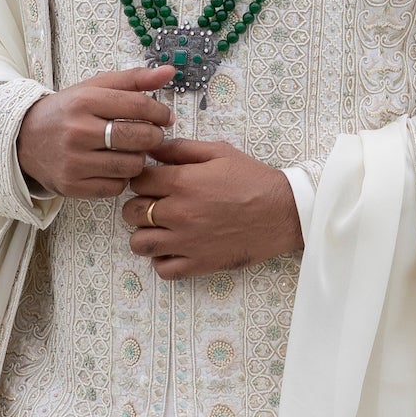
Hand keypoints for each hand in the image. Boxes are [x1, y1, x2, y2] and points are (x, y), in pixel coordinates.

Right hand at [17, 63, 175, 196]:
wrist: (24, 139)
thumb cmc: (66, 112)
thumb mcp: (94, 88)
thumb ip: (133, 80)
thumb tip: (169, 71)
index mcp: (84, 101)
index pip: (139, 106)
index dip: (160, 112)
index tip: (164, 116)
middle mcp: (78, 131)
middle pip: (139, 138)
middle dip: (154, 137)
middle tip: (151, 135)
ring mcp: (74, 161)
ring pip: (132, 165)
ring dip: (138, 159)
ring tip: (130, 150)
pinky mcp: (72, 185)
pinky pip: (116, 187)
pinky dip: (122, 178)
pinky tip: (114, 166)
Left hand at [123, 134, 302, 277]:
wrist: (284, 212)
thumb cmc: (253, 179)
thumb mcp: (219, 152)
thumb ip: (182, 148)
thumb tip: (152, 148)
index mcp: (182, 182)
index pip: (137, 180)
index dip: (142, 178)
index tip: (153, 180)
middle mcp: (179, 213)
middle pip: (131, 212)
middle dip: (138, 204)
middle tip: (155, 203)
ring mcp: (187, 242)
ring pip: (139, 243)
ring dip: (144, 234)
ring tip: (160, 227)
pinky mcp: (199, 263)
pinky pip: (162, 269)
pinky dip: (162, 260)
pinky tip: (173, 248)